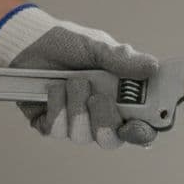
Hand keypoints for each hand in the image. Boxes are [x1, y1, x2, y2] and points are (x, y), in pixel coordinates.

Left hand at [0, 5, 159, 147]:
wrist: (31, 42)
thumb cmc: (68, 43)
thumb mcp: (98, 47)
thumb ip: (124, 61)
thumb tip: (153, 67)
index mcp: (120, 99)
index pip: (139, 128)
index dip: (141, 133)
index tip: (135, 126)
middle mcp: (99, 115)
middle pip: (111, 141)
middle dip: (104, 122)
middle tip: (97, 98)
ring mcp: (75, 122)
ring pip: (82, 136)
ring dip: (76, 105)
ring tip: (71, 81)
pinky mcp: (51, 125)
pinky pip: (57, 129)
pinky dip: (56, 105)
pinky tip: (54, 88)